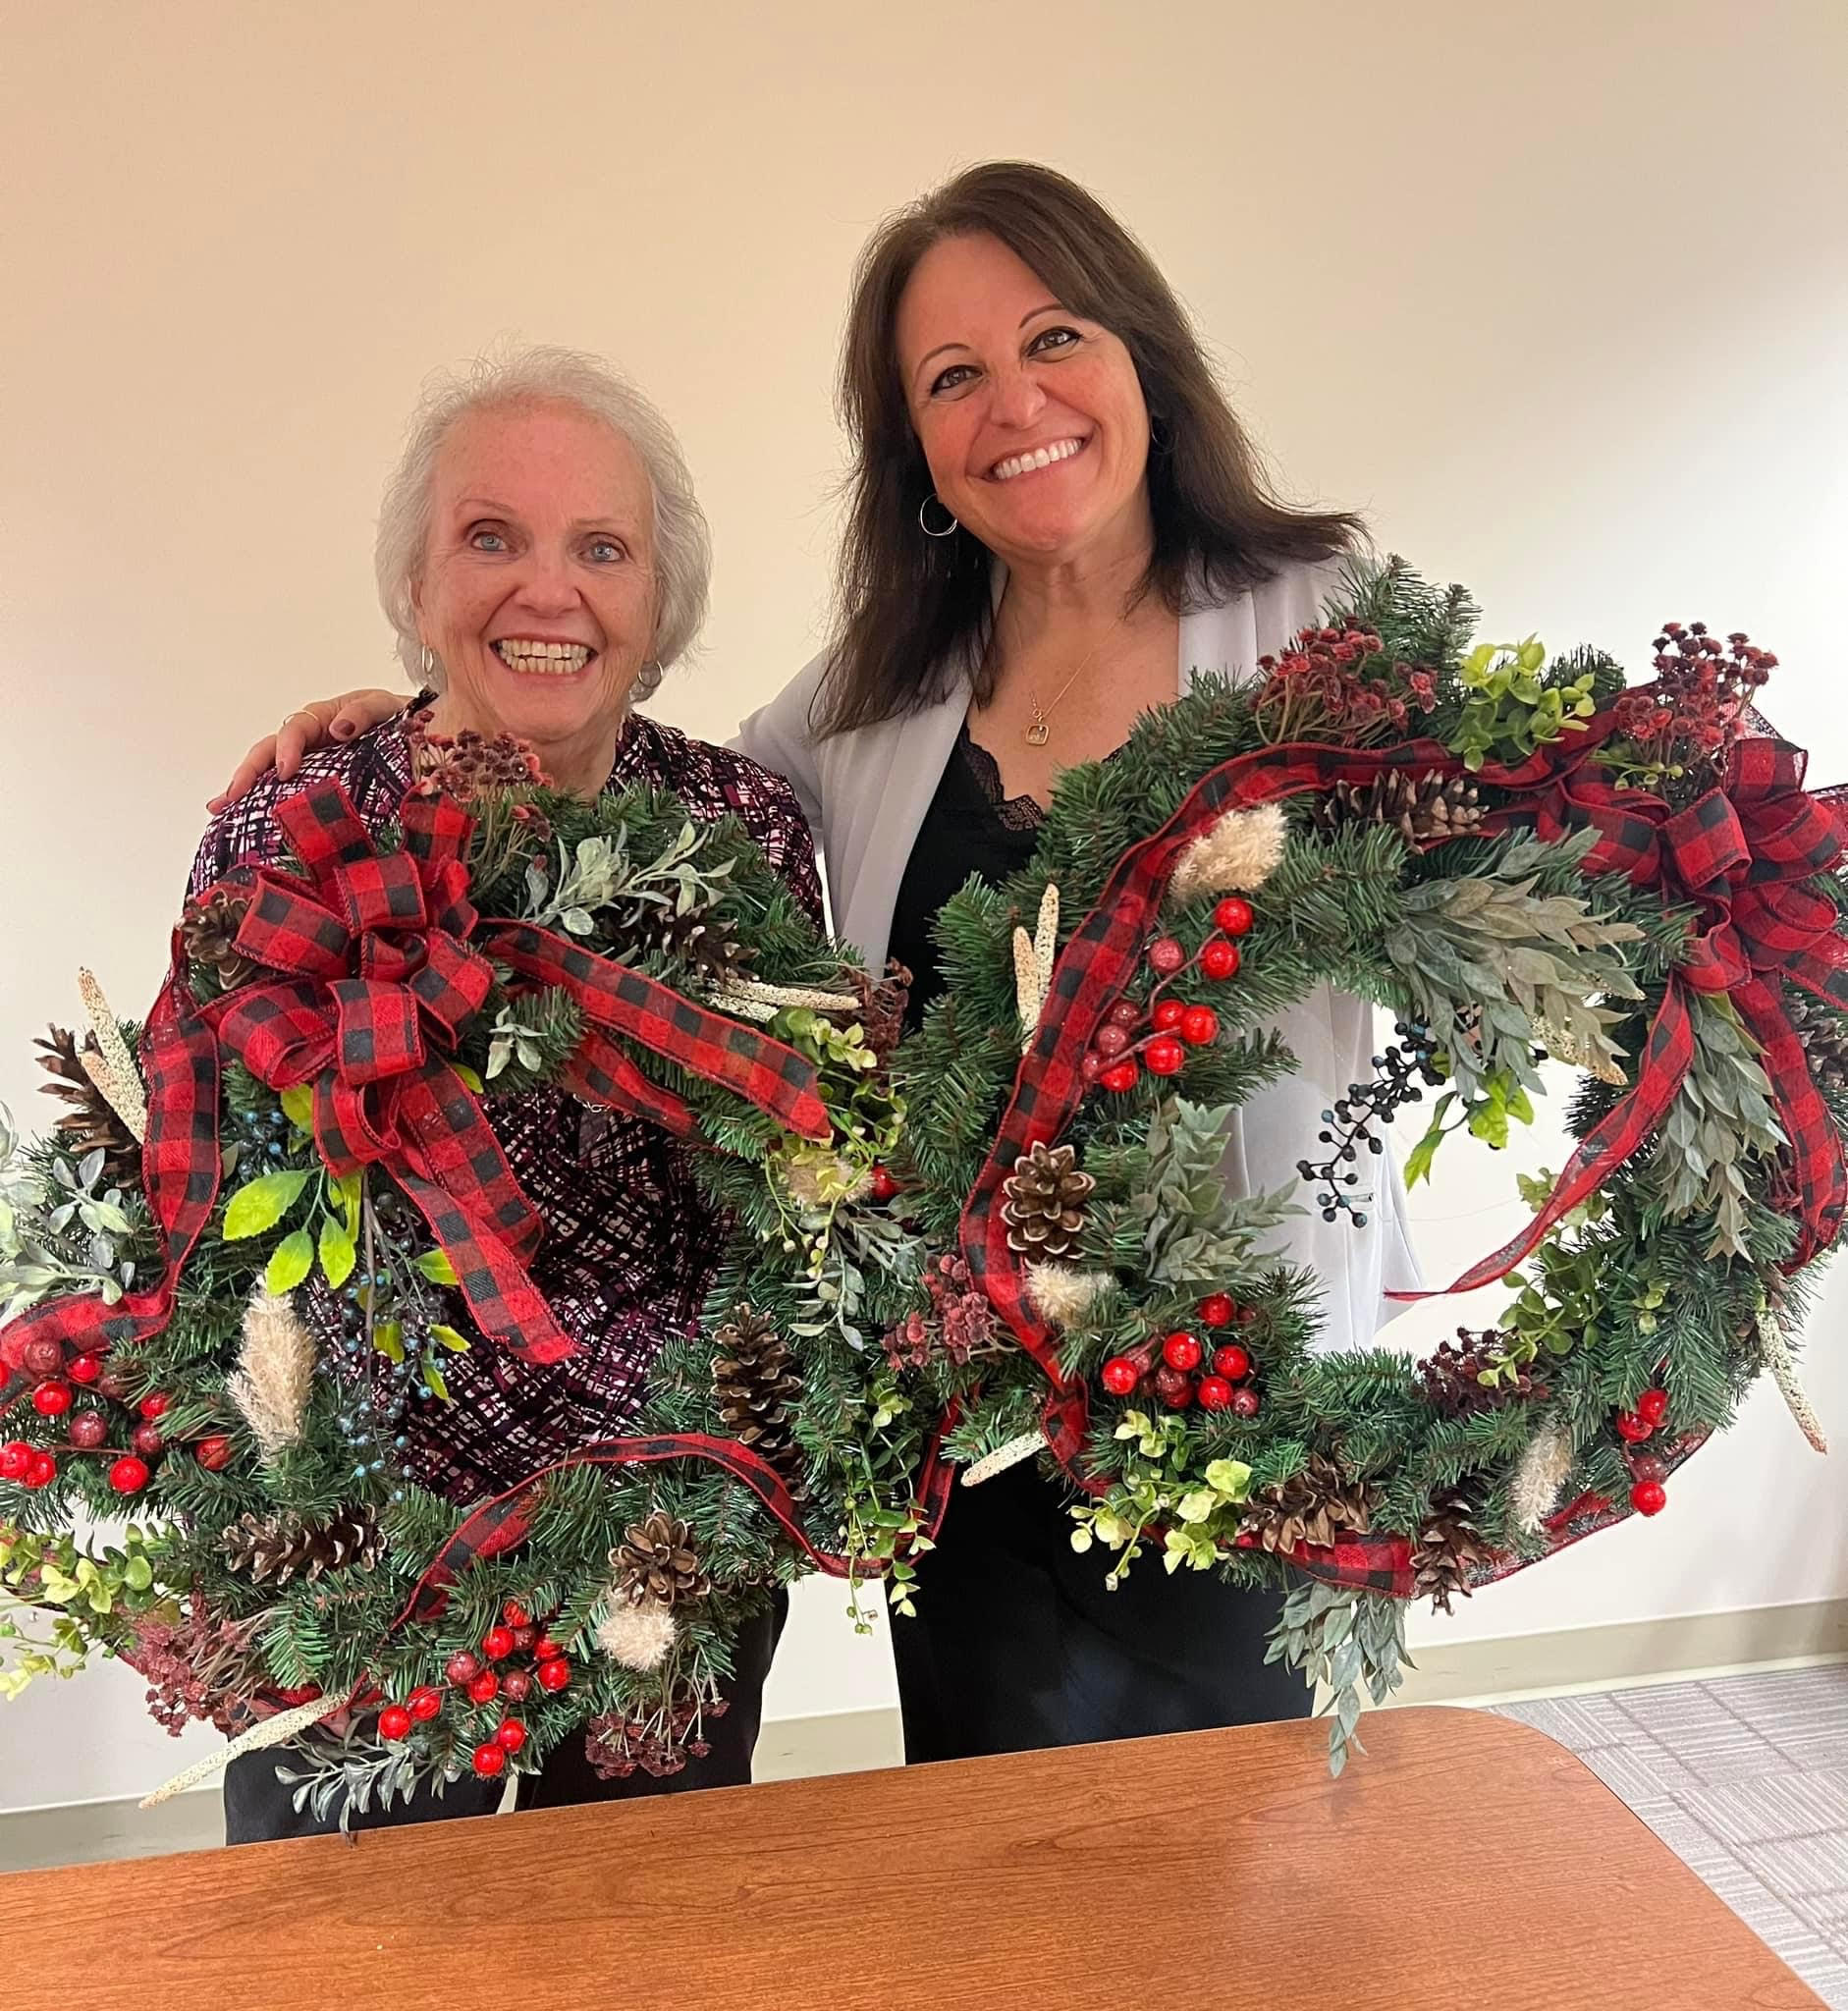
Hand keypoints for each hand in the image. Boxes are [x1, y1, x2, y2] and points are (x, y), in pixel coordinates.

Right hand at [207, 689, 407, 809]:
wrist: (418, 739)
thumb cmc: (399, 719)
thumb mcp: (386, 706)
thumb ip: (365, 711)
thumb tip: (339, 728)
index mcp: (323, 719)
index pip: (296, 730)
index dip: (287, 748)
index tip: (286, 771)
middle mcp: (310, 741)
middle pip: (268, 751)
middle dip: (248, 772)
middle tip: (232, 796)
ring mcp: (309, 764)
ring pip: (268, 772)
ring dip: (243, 789)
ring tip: (220, 808)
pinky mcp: (315, 784)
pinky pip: (284, 791)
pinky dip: (261, 803)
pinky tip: (239, 818)